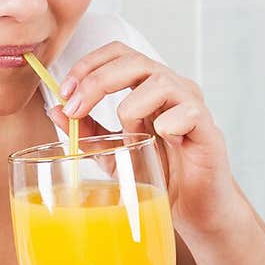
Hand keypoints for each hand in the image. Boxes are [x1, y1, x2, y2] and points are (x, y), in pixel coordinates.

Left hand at [45, 40, 243, 237]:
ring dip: (132, 108)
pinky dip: (167, 125)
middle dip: (97, 81)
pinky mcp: (209, 130)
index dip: (89, 64)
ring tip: (130, 136)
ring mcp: (192, 107)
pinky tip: (161, 142)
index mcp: (148, 88)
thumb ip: (88, 131)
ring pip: (160, 82)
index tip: (65, 91)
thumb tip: (55, 109)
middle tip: (75, 108)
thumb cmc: (160, 175)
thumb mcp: (113, 153)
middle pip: (134, 61)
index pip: (119, 54)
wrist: (193, 210)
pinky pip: (189, 112)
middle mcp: (172, 89)